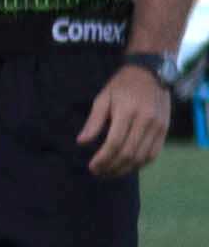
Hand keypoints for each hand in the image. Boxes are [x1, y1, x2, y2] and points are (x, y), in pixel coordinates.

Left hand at [84, 61, 174, 177]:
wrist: (150, 73)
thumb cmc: (122, 86)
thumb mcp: (103, 98)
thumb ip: (93, 121)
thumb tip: (81, 142)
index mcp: (128, 112)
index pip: (115, 143)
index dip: (102, 159)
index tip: (92, 166)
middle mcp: (146, 120)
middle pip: (128, 153)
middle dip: (111, 167)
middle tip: (98, 172)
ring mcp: (158, 125)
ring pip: (142, 157)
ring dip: (125, 169)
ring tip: (110, 172)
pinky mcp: (165, 129)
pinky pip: (153, 153)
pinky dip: (140, 164)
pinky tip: (127, 166)